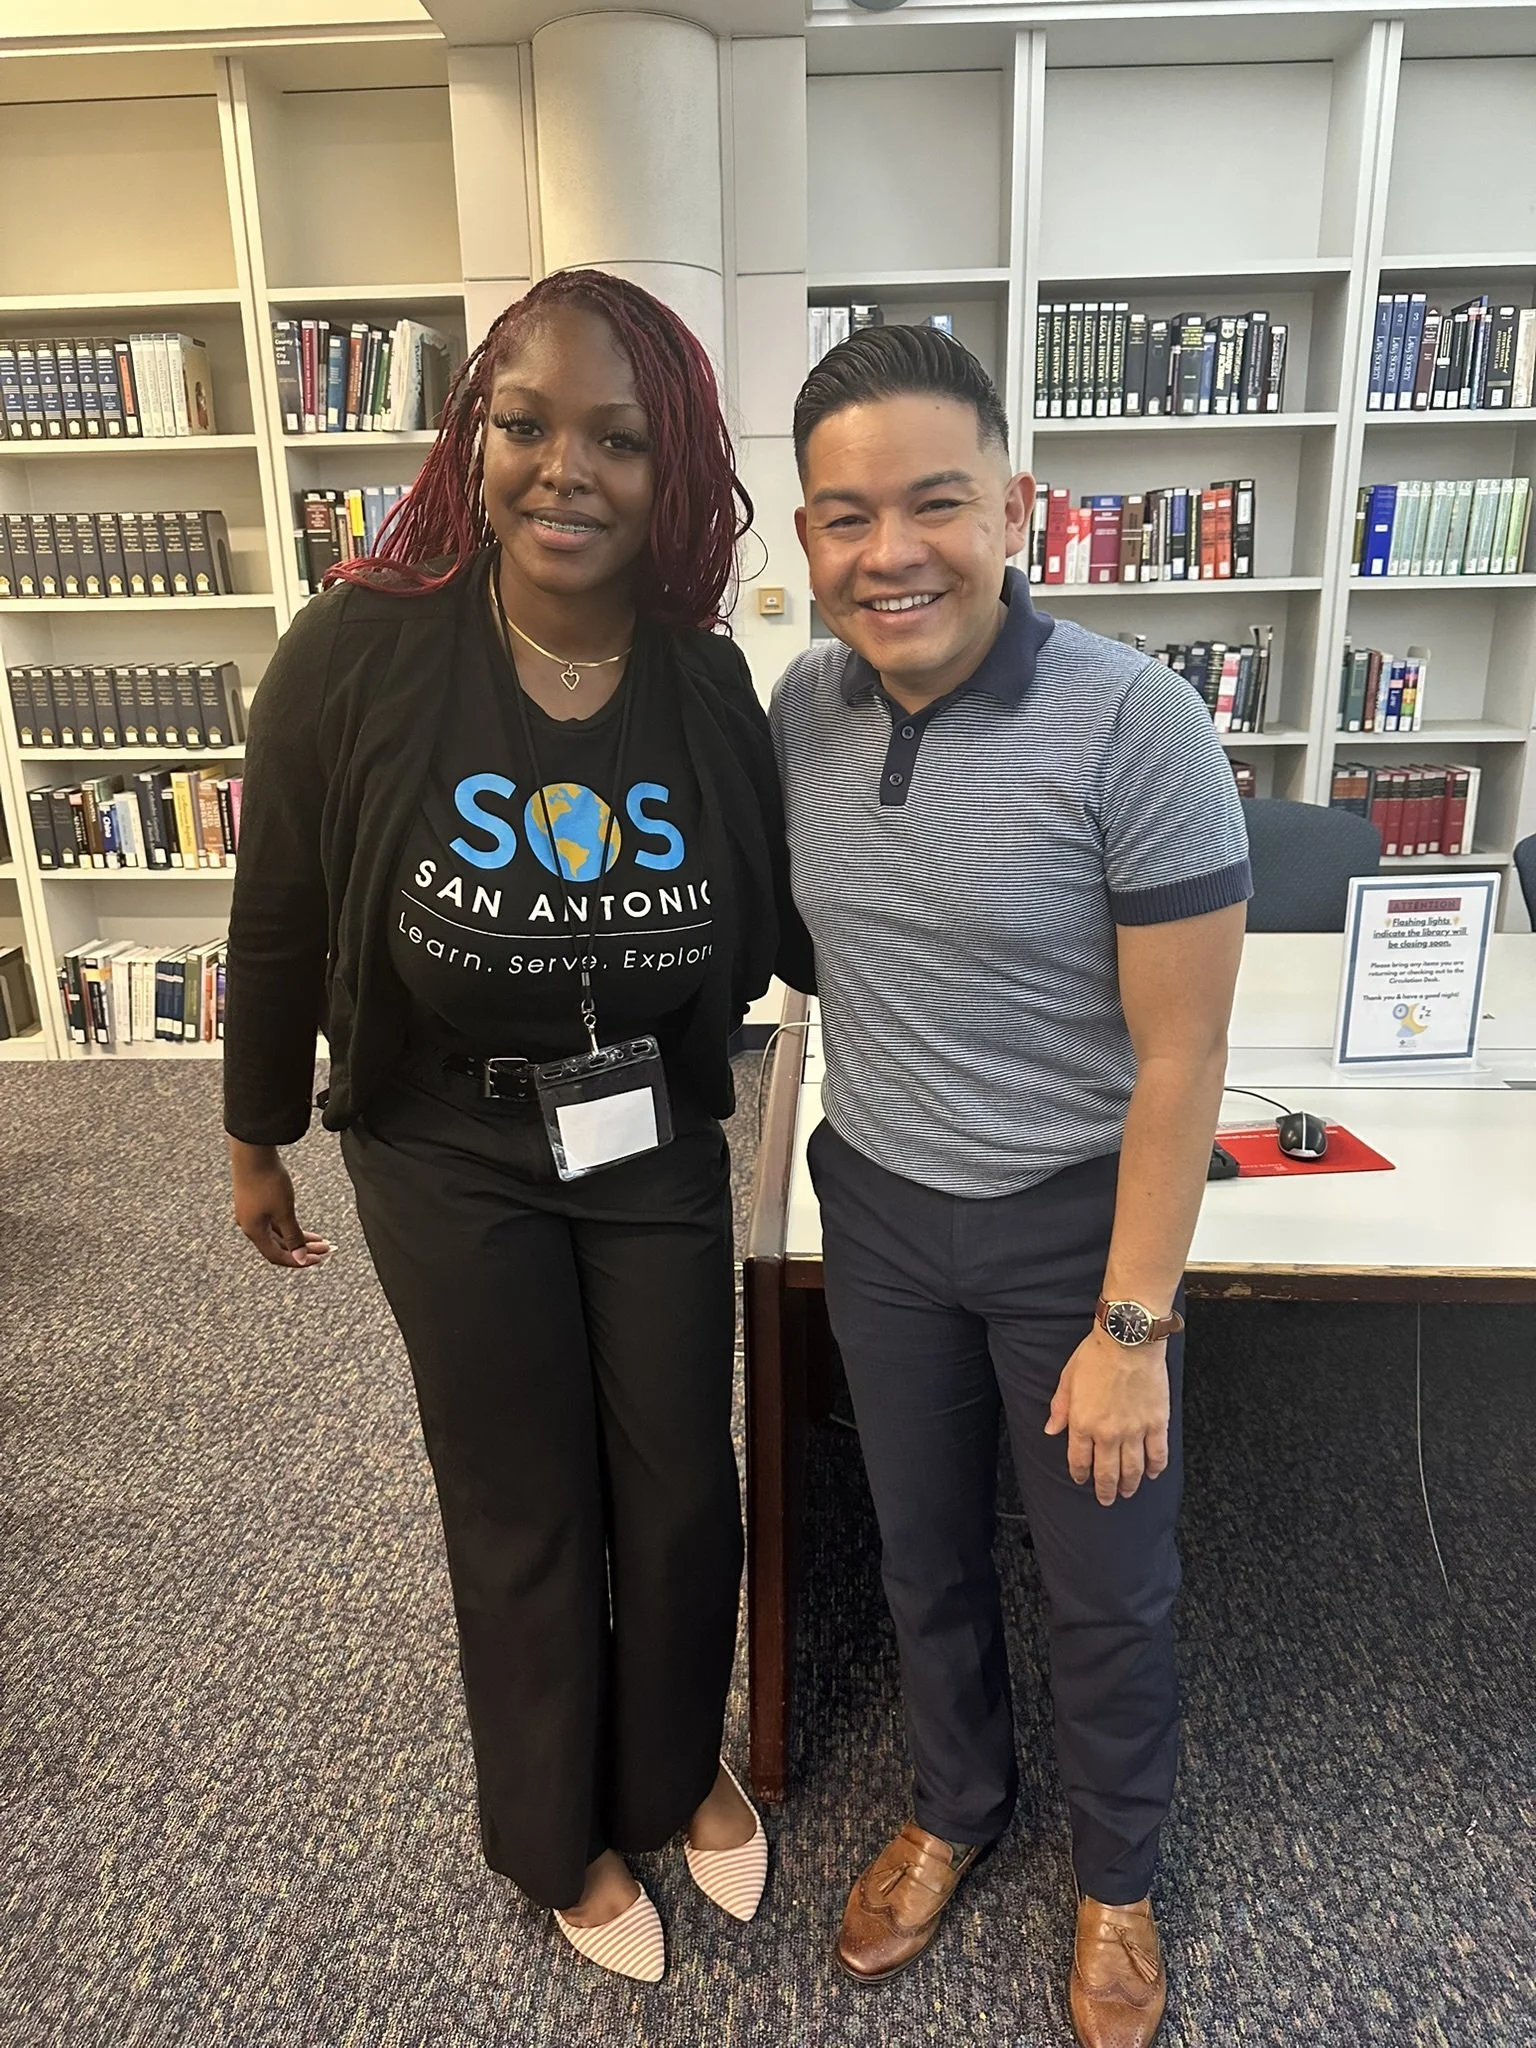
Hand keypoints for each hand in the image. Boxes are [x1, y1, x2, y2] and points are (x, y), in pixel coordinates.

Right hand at [230, 1140, 331, 1269]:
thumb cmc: (267, 1182)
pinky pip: (274, 1222)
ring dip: (299, 1238)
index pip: (276, 1257)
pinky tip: (302, 1226)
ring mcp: (252, 1213)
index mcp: (253, 1232)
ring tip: (320, 1240)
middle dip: (303, 1249)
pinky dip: (290, 1226)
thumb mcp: (285, 1212)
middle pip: (279, 1246)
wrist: (252, 1153)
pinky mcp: (255, 1202)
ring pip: (278, 1233)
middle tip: (325, 1249)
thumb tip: (300, 1258)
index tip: (318, 1259)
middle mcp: (250, 1225)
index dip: (298, 1261)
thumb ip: (294, 1236)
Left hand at [1044, 1325, 1169, 1505]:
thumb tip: (1051, 1430)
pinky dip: (1155, 1468)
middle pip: (1107, 1473)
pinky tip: (1153, 1474)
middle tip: (1106, 1499)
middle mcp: (1108, 1433)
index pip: (1079, 1460)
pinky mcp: (1157, 1423)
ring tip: (1127, 1492)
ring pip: (1133, 1469)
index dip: (1080, 1474)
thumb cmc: (1096, 1355)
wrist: (1128, 1340)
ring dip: (1129, 1485)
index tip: (1081, 1479)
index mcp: (1083, 1423)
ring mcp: (1134, 1431)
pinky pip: (1158, 1454)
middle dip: (1105, 1490)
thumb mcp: (1068, 1379)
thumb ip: (1060, 1408)